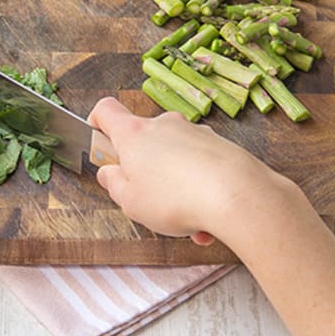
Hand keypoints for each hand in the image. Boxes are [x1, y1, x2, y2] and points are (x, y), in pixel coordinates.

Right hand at [87, 97, 289, 243]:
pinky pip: (199, 168)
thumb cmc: (176, 198)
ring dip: (174, 187)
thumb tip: (110, 173)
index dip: (97, 123)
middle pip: (143, 140)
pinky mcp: (219, 146)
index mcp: (134, 134)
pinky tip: (205, 224)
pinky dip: (198, 192)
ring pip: (173, 159)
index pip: (106, 111)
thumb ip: (114, 184)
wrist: (238, 195)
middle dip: (142, 169)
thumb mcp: (129, 201)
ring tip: (184, 224)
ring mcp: (194, 133)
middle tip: (144, 198)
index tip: (98, 142)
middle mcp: (164, 125)